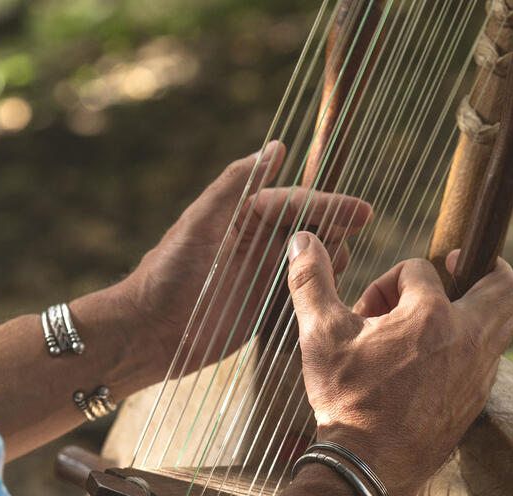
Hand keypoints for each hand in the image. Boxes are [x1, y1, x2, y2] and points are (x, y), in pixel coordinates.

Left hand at [122, 142, 372, 378]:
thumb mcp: (200, 222)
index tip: (364, 212)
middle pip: (311, 230)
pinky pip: (301, 296)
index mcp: (245, 216)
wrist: (149, 332)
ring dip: (329, 265)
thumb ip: (235, 183)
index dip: (330, 205)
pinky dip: (317, 294)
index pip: (297, 203)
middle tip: (343, 252)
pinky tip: (329, 300)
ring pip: (312, 263)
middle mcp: (259, 243)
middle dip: (334, 234)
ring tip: (336, 274)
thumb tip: (276, 146)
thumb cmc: (168, 272)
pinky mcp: (265, 310)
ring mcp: (264, 277)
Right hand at [287, 233, 512, 495]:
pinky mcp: (477, 399)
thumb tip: (303, 237)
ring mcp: (478, 371)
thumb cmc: (345, 398)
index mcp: (430, 314)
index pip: (421, 269)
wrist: (368, 467)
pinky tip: (435, 360)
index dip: (388, 281)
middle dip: (481, 267)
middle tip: (452, 268)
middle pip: (504, 284)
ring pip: (504, 322)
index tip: (367, 311)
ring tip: (435, 320)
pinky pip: (491, 358)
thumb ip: (311, 281)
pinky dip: (471, 346)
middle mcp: (467, 338)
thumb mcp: (320, 335)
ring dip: (476, 309)